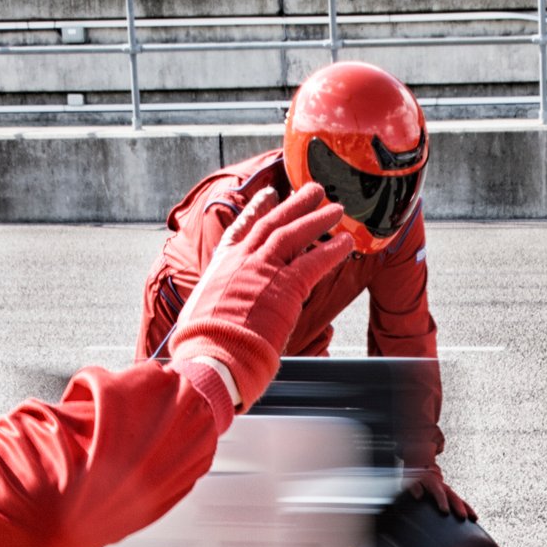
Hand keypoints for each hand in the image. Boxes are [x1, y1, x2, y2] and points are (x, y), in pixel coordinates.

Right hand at [167, 182, 348, 408]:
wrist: (212, 356)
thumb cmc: (203, 347)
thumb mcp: (200, 316)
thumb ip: (216, 309)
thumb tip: (217, 321)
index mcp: (221, 267)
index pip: (241, 230)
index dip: (256, 209)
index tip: (268, 195)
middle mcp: (242, 260)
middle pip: (273, 223)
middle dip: (294, 205)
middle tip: (312, 191)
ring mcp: (264, 270)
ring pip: (295, 234)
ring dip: (317, 218)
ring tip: (335, 207)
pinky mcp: (287, 286)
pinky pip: (315, 262)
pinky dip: (332, 250)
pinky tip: (346, 242)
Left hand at [408, 466, 475, 519]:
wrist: (423, 467)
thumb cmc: (415, 477)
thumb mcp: (411, 481)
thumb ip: (414, 488)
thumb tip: (418, 496)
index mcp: (434, 483)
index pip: (439, 493)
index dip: (442, 502)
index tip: (445, 511)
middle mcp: (444, 487)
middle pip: (453, 497)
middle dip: (459, 507)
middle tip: (463, 517)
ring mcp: (449, 492)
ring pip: (460, 500)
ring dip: (467, 509)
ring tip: (474, 519)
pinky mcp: (450, 496)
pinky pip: (460, 502)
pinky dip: (467, 509)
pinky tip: (473, 519)